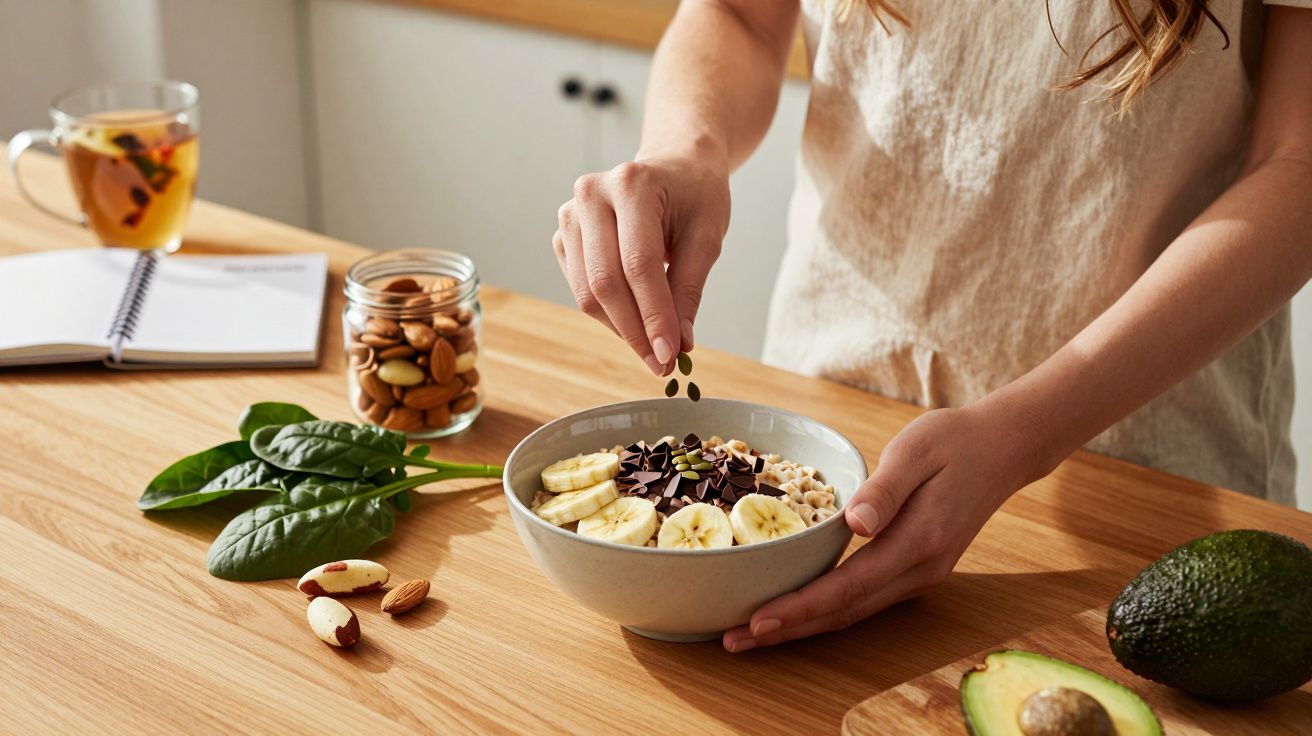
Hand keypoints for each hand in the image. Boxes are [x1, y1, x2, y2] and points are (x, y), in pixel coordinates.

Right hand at [554, 152, 729, 374]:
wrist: (675, 166)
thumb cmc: (696, 196)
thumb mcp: (707, 236)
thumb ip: (689, 289)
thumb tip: (677, 345)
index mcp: (631, 184)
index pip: (638, 263)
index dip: (653, 315)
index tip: (670, 354)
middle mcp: (591, 195)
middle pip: (605, 281)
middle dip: (635, 330)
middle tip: (662, 363)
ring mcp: (570, 215)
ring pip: (588, 292)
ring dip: (621, 329)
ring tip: (654, 347)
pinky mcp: (564, 236)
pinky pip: (581, 290)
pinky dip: (609, 316)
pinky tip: (636, 321)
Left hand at [722, 403, 1049, 651]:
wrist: (1002, 448)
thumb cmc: (954, 441)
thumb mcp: (915, 451)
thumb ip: (885, 490)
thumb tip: (856, 524)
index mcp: (917, 541)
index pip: (847, 587)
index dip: (799, 608)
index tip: (756, 621)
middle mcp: (920, 569)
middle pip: (845, 612)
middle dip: (788, 630)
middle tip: (734, 639)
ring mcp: (921, 574)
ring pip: (854, 611)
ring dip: (804, 625)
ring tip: (753, 633)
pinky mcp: (917, 568)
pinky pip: (865, 598)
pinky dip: (827, 609)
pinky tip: (797, 608)